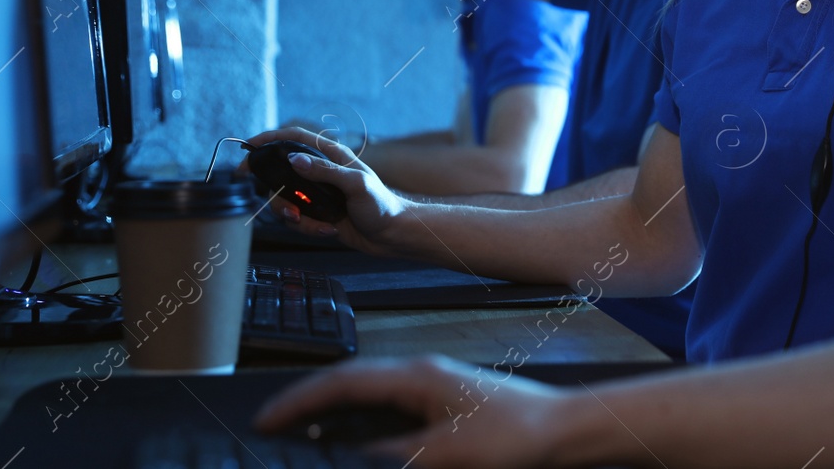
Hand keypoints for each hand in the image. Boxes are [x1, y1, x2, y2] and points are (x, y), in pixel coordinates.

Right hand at [234, 127, 407, 253]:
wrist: (392, 235)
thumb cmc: (382, 205)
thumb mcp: (356, 184)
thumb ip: (325, 171)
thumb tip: (293, 160)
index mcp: (331, 155)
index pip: (294, 138)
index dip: (269, 139)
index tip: (249, 147)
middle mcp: (320, 171)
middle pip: (280, 174)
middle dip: (278, 195)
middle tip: (287, 210)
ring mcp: (316, 193)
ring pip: (285, 200)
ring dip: (295, 216)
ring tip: (316, 224)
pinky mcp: (316, 213)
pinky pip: (297, 219)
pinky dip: (309, 228)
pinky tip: (329, 230)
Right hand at [253, 355, 574, 468]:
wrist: (565, 432)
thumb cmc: (520, 435)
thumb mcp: (447, 455)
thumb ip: (392, 456)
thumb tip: (347, 458)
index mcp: (418, 376)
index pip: (344, 381)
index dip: (300, 400)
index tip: (268, 418)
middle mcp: (421, 376)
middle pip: (349, 384)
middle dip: (307, 403)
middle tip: (273, 426)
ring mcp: (433, 390)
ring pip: (367, 397)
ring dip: (333, 414)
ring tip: (300, 435)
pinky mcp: (444, 408)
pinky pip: (388, 411)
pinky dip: (361, 425)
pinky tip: (353, 445)